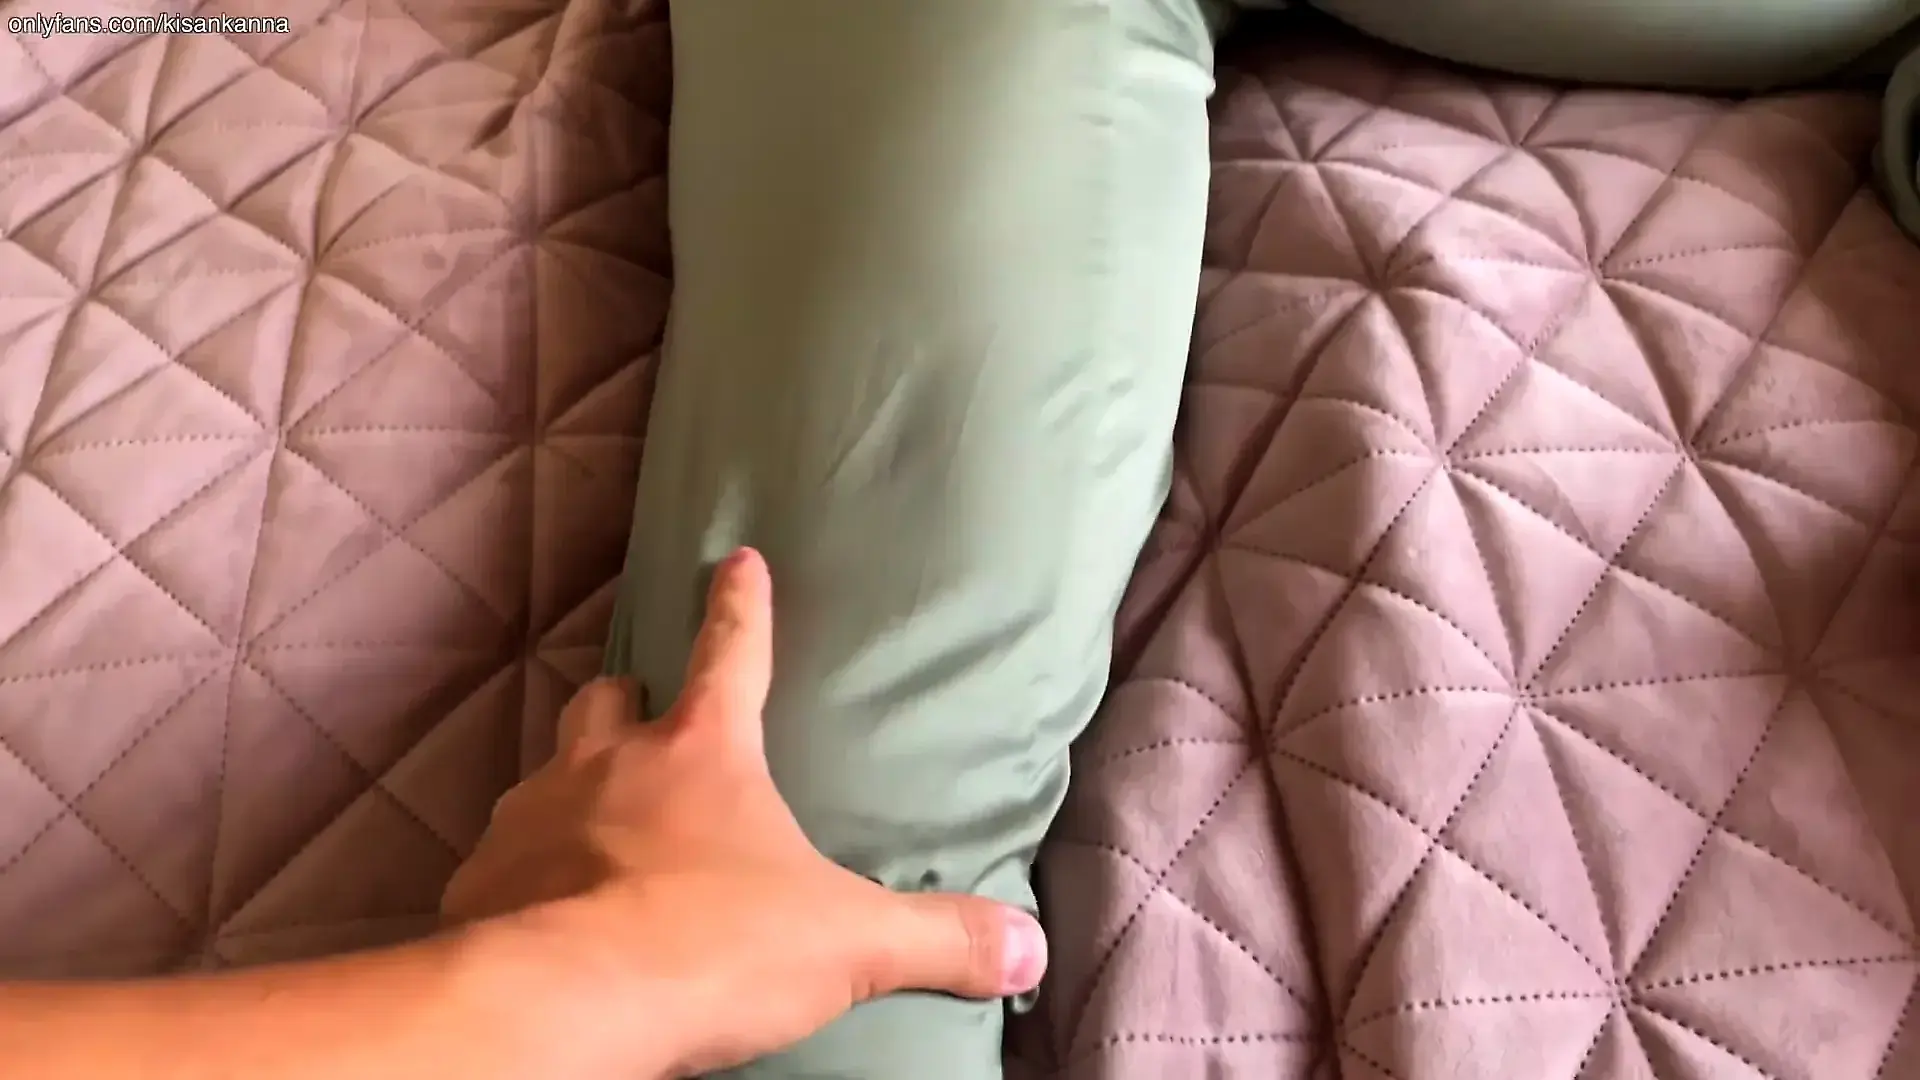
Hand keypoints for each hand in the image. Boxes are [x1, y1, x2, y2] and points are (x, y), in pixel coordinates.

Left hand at [441, 548, 1047, 1077]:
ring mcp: (533, 817)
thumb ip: (938, 938)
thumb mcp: (846, 943)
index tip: (736, 559)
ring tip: (593, 823)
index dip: (740, 604)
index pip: (732, 651)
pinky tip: (540, 903)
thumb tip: (1029, 947)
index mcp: (703, 752)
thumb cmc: (708, 948)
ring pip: (547, 772)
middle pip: (612, 700)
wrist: (560, 1007)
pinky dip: (522, 870)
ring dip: (572, 787)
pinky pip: (500, 859)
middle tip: (644, 716)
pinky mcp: (481, 882)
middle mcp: (608, 764)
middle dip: (630, 699)